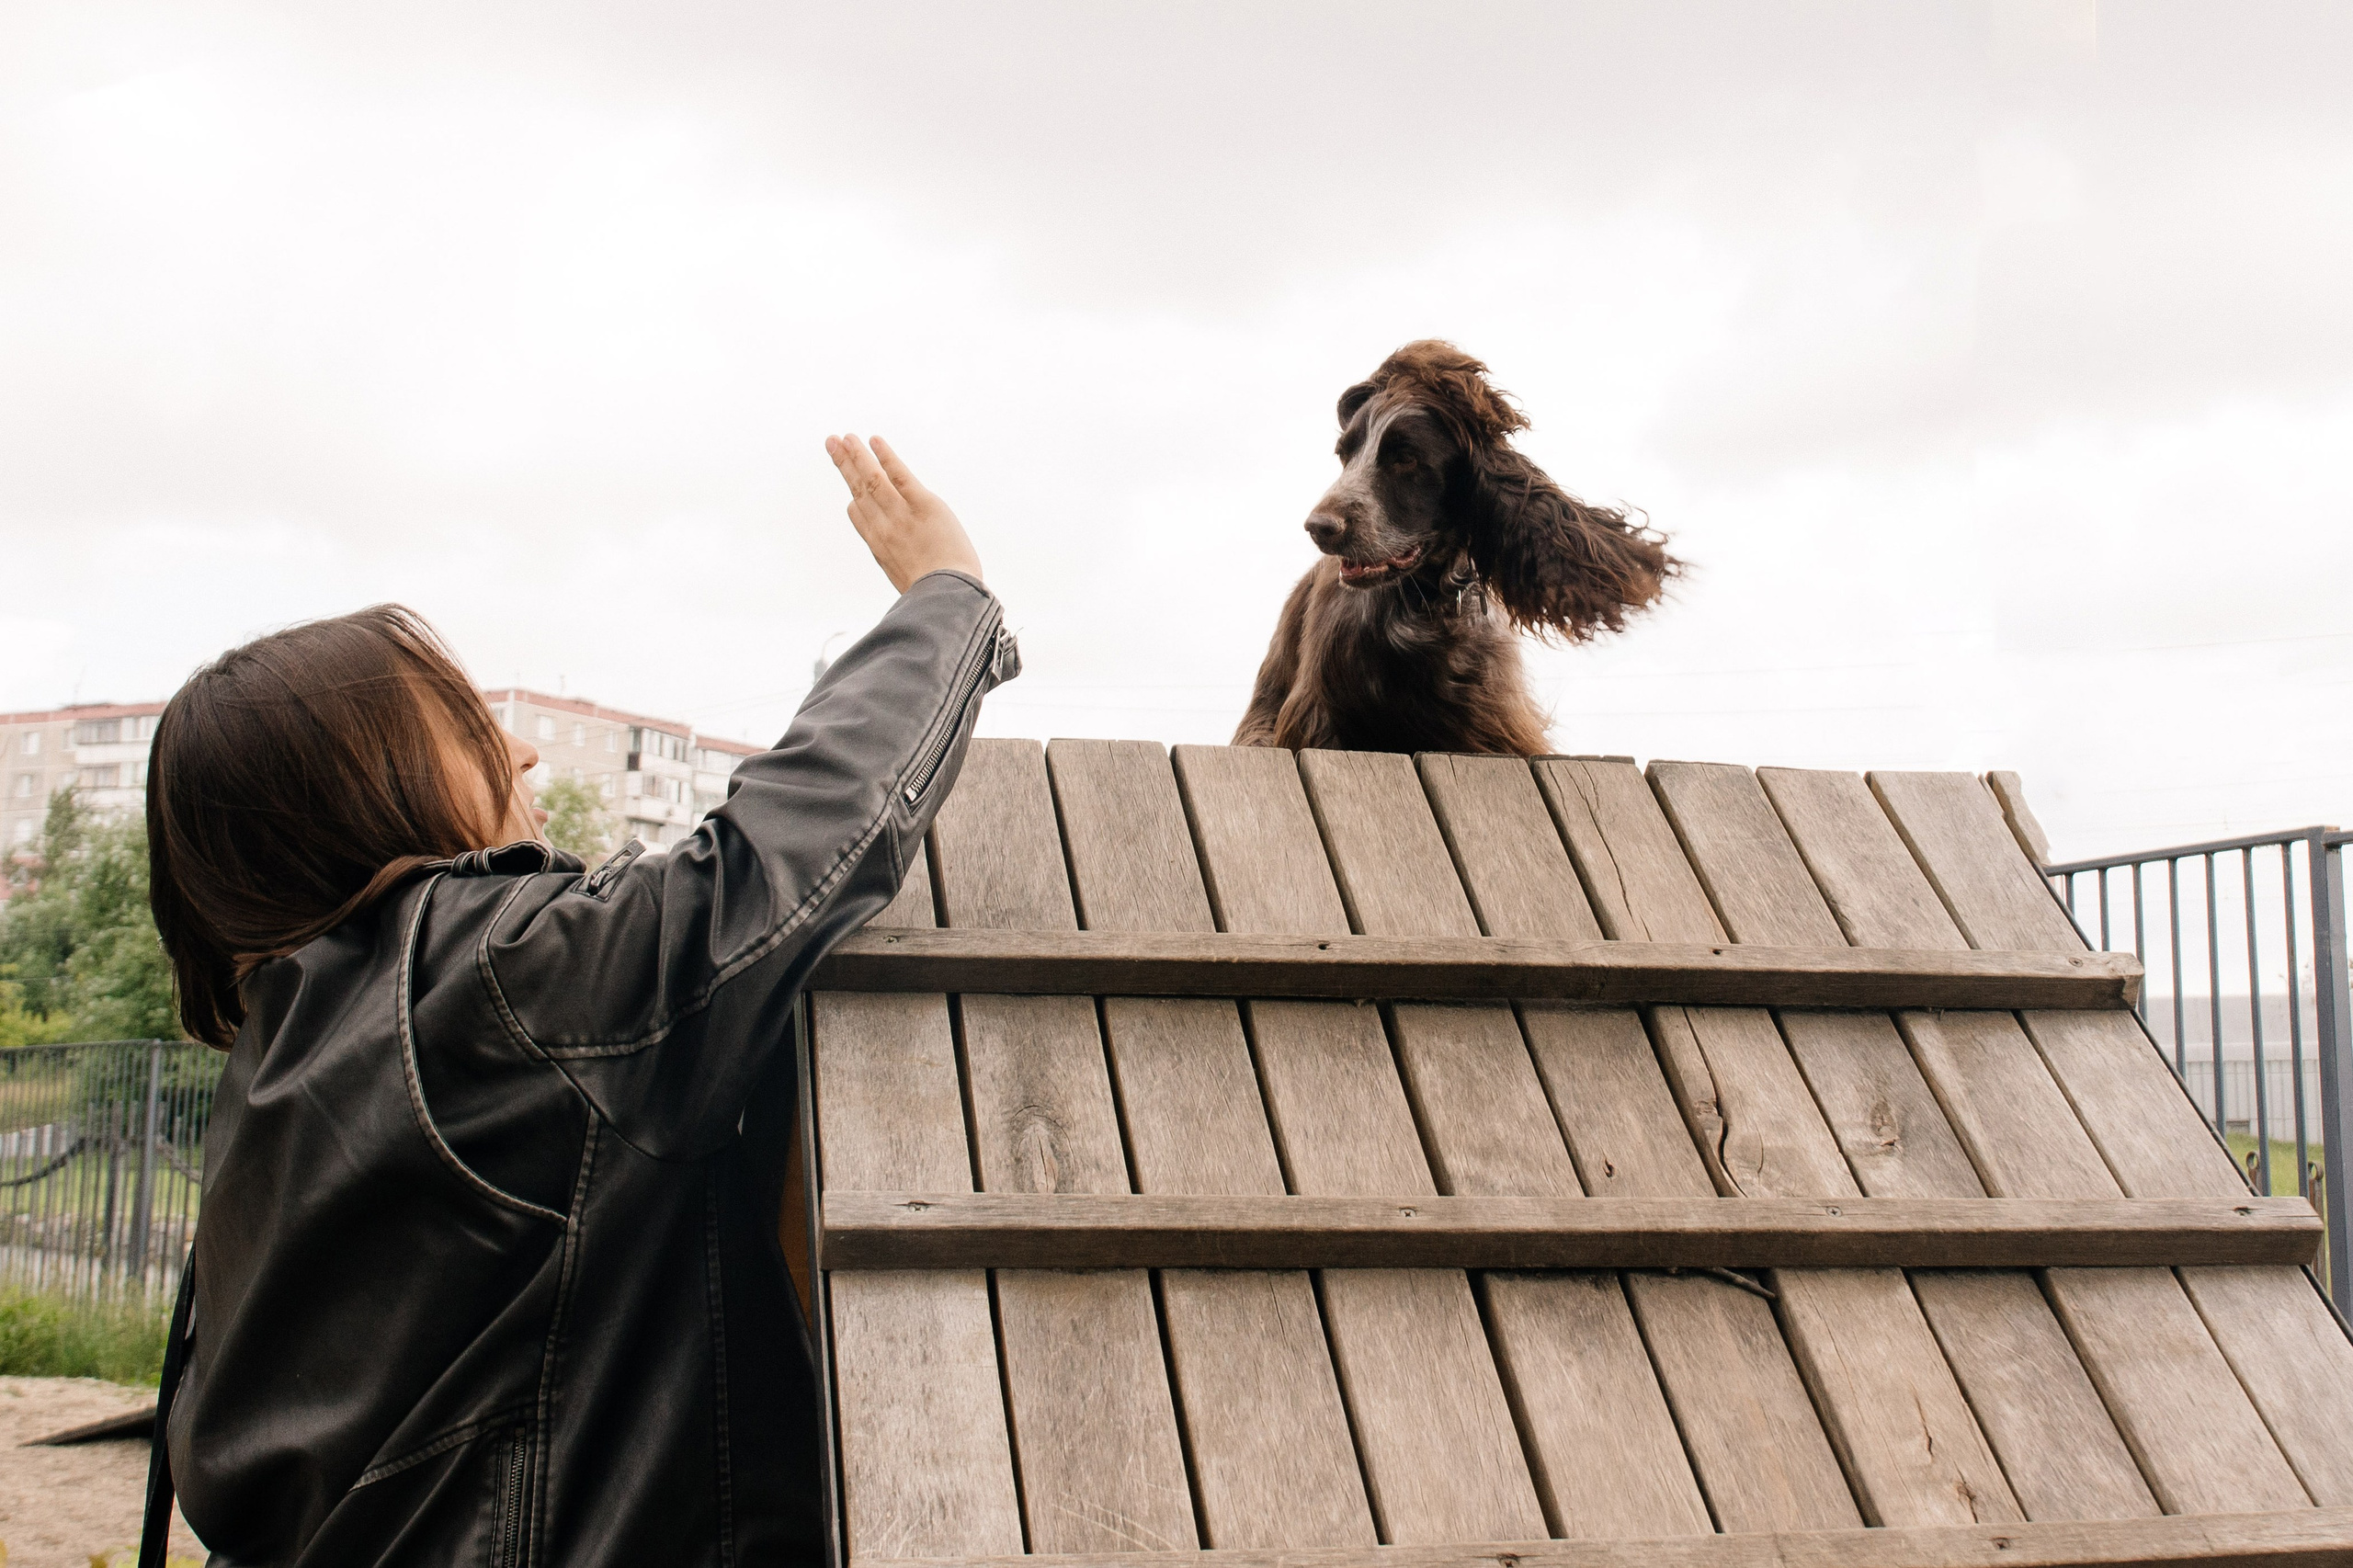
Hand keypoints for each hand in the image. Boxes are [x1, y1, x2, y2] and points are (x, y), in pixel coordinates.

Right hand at [824, 434, 983, 592]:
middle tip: (832, 443)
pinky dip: (886, 456)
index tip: (850, 492)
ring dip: (857, 455)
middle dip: (843, 465)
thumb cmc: (936, 595)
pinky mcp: (923, 505)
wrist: (948, 595)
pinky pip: (900, 475)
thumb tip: (910, 566)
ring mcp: (901, 515)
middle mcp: (883, 528)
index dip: (854, 501)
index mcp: (880, 548)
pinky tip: (875, 441)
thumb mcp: (910, 585)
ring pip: (872, 478)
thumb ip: (904, 568)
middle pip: (858, 490)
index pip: (859, 517)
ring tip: (846, 437)